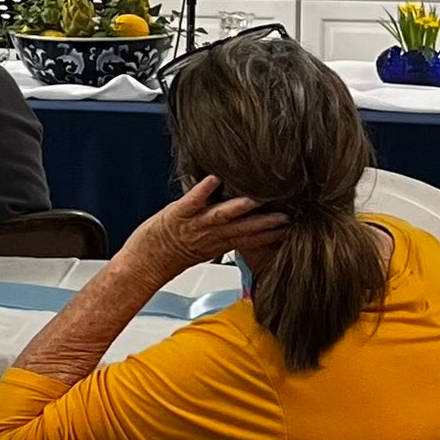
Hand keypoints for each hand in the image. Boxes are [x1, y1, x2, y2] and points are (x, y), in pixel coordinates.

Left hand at [121, 174, 288, 283]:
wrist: (146, 261)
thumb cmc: (173, 252)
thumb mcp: (206, 249)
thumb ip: (225, 238)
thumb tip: (242, 227)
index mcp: (220, 242)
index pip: (251, 239)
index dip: (272, 234)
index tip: (292, 228)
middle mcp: (211, 234)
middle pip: (243, 229)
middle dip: (266, 223)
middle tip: (288, 216)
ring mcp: (194, 223)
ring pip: (221, 215)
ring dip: (239, 208)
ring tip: (256, 199)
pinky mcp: (177, 213)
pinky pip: (192, 200)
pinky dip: (202, 190)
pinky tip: (214, 179)